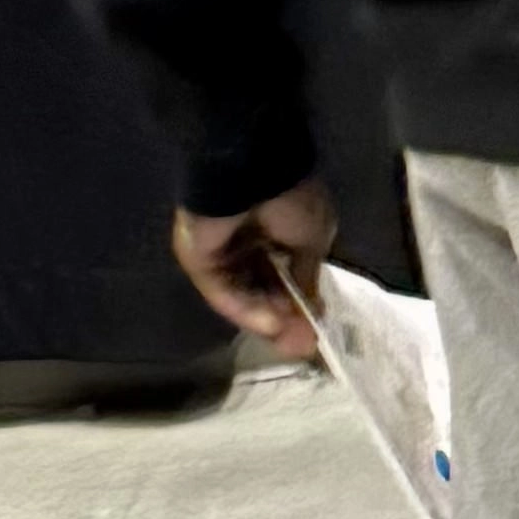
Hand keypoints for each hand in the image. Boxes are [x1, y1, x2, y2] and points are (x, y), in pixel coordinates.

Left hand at [172, 176, 339, 360]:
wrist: (252, 172)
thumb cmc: (292, 198)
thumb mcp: (314, 240)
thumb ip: (308, 278)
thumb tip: (316, 313)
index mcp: (277, 231)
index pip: (286, 275)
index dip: (300, 303)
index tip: (316, 329)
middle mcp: (249, 244)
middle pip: (265, 290)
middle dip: (285, 318)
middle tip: (304, 345)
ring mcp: (223, 255)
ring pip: (244, 295)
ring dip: (267, 318)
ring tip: (290, 341)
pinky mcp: (201, 263)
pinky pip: (223, 291)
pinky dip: (245, 308)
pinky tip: (268, 325)